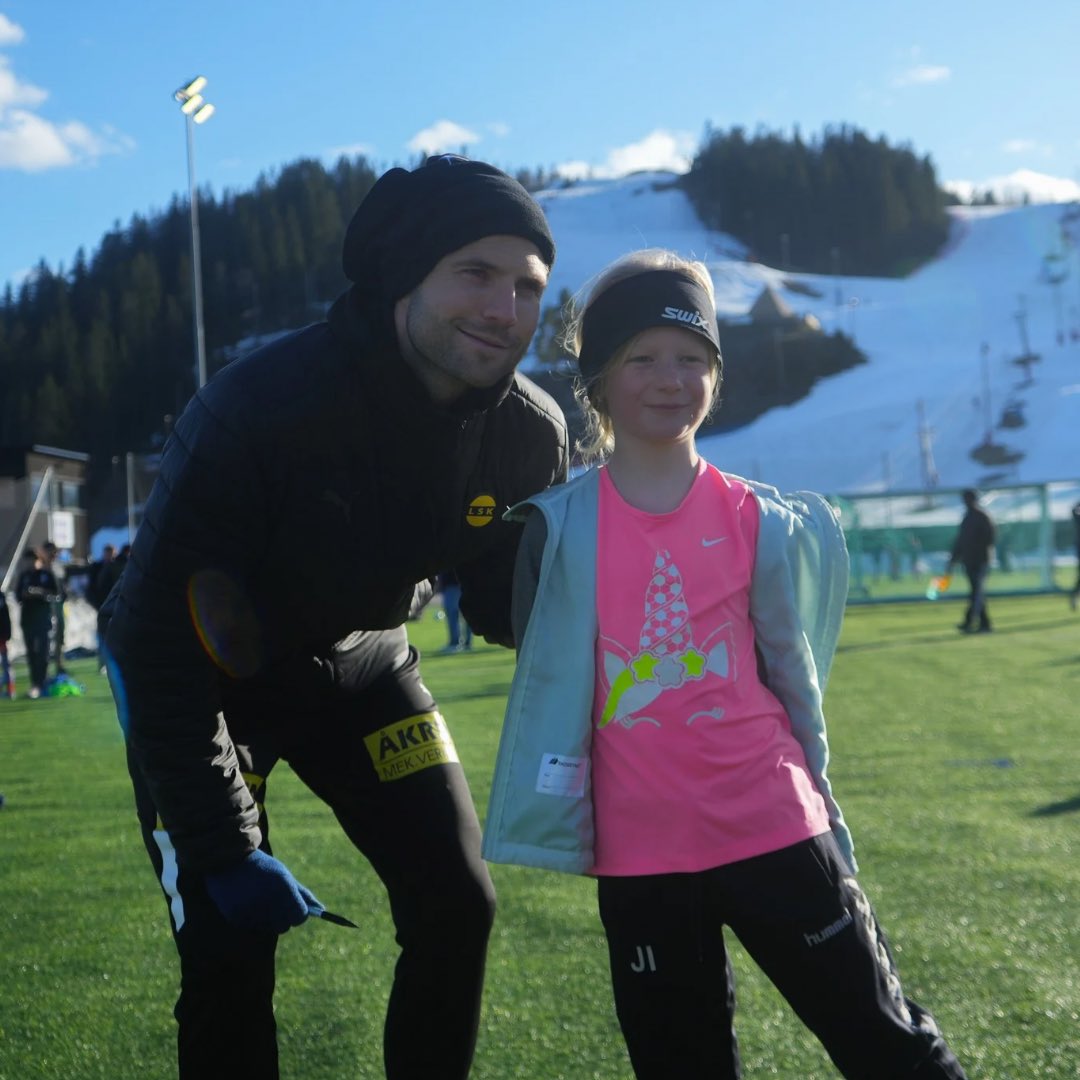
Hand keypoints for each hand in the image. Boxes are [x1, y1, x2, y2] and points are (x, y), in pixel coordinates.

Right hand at [204, 850, 320, 934]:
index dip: (299, 914)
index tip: (295, 909)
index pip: (300, 916)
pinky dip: (251, 918)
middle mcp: (267, 900)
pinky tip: (246, 901)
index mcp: (283, 887)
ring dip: (266, 918)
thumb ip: (303, 894)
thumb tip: (322, 910)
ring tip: (258, 898)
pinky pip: (251, 926)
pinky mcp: (235, 917)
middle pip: (284, 926)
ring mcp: (250, 910)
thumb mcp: (284, 875)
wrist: (227, 858)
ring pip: (267, 927)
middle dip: (283, 918)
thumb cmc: (262, 867)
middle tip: (275, 904)